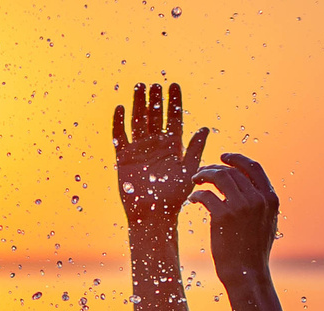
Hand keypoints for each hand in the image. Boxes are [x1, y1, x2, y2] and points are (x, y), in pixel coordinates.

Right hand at [113, 82, 207, 228]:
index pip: (173, 117)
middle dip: (155, 99)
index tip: (174, 85)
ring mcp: (139, 149)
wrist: (152, 214)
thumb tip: (205, 128)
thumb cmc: (173, 197)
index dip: (174, 101)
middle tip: (155, 84)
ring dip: (138, 104)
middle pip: (155, 115)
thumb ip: (195, 149)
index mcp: (173, 145)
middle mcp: (156, 144)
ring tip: (139, 87)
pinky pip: (119, 136)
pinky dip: (118, 122)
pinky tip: (120, 108)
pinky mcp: (124, 157)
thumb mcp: (188, 170)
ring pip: (138, 121)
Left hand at [188, 152, 280, 282]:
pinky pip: (206, 195)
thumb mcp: (267, 222)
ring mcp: (241, 206)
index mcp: (270, 198)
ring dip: (204, 175)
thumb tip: (252, 186)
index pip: (253, 167)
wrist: (246, 273)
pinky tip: (191, 199)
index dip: (237, 158)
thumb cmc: (253, 251)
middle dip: (215, 167)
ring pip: (219, 177)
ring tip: (195, 179)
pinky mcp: (223, 216)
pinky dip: (196, 194)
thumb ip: (262, 202)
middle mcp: (257, 199)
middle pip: (233, 170)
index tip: (224, 157)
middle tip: (202, 171)